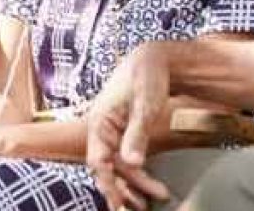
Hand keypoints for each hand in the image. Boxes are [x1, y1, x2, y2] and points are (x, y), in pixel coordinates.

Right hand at [86, 43, 171, 210]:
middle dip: (121, 189)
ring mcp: (113, 130)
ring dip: (132, 184)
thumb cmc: (148, 74)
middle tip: (136, 210)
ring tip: (148, 202)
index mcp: (100, 121)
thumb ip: (137, 133)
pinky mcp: (125, 131)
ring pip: (118, 165)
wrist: (156, 57)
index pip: (97, 160)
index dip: (107, 183)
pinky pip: (126, 158)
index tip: (118, 203)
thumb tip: (132, 162)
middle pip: (107, 167)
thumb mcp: (146, 103)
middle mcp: (102, 128)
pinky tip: (150, 184)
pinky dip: (137, 172)